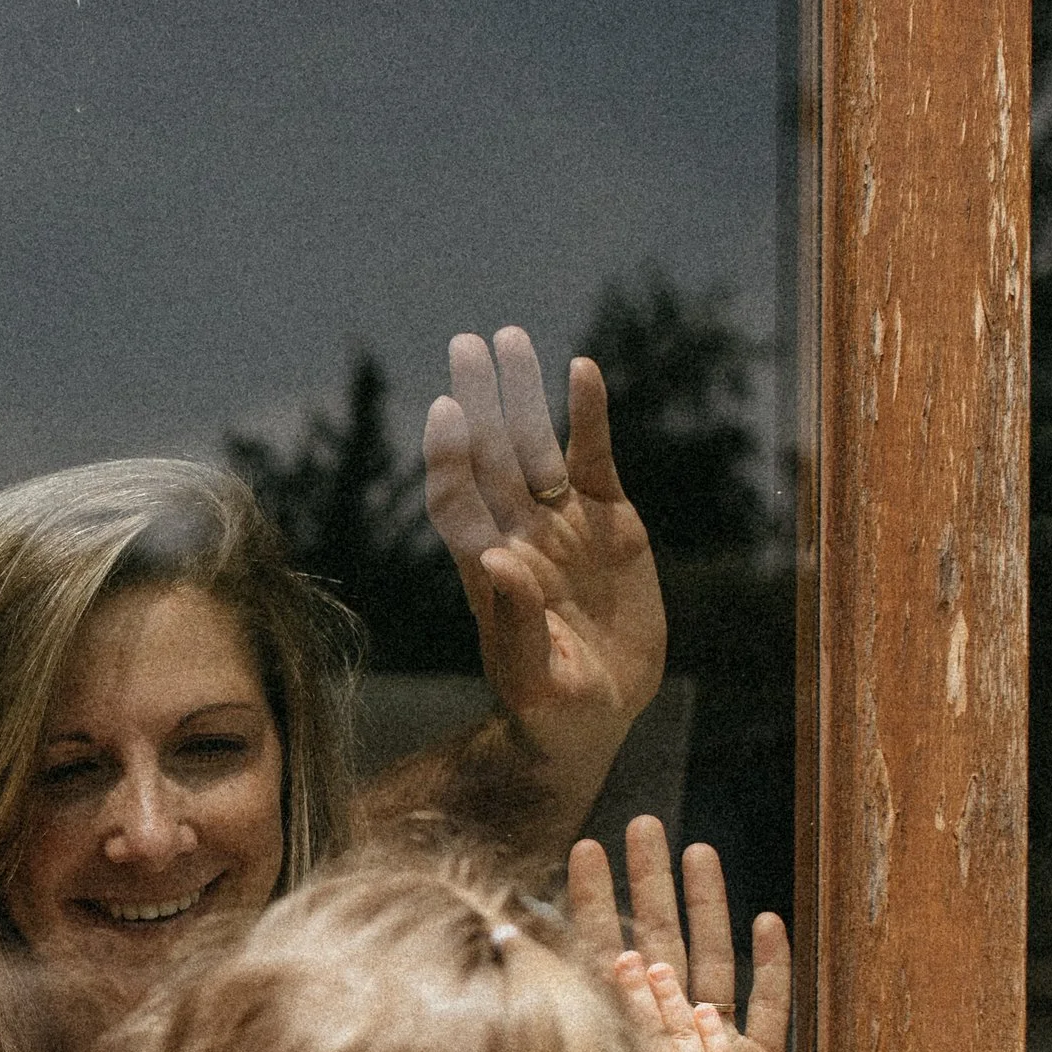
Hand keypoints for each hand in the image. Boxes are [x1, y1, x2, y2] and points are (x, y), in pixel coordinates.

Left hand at [423, 329, 668, 797]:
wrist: (596, 712)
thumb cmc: (550, 704)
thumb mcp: (533, 674)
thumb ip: (513, 621)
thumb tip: (497, 561)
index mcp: (485, 565)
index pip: (456, 499)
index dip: (449, 457)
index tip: (445, 413)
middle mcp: (516, 531)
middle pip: (491, 455)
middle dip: (479, 402)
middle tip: (466, 345)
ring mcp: (559, 520)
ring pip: (536, 444)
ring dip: (522, 394)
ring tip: (511, 339)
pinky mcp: (606, 517)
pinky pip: (593, 457)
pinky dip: (588, 416)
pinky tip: (583, 371)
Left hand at [568, 816, 790, 1051]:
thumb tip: (486, 991)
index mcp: (618, 1041)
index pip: (600, 954)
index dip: (589, 903)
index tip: (578, 847)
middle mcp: (665, 1038)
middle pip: (658, 942)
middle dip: (648, 883)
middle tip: (640, 822)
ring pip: (712, 963)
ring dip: (708, 908)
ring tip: (699, 851)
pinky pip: (771, 1013)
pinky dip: (771, 969)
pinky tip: (768, 922)